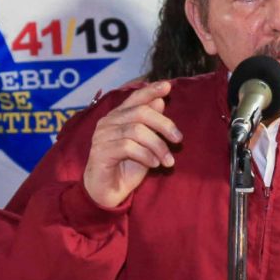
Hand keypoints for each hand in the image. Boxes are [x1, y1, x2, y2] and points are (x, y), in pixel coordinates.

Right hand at [83, 82, 180, 209]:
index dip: (150, 90)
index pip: (135, 98)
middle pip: (140, 112)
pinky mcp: (100, 152)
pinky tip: (154, 165)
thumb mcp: (146, 145)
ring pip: (136, 130)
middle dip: (164, 124)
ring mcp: (102, 136)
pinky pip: (128, 147)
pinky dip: (146, 155)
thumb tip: (160, 101)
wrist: (107, 193)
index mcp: (118, 117)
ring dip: (157, 146)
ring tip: (167, 161)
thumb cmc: (127, 168)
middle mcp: (108, 122)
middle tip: (179, 140)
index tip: (168, 86)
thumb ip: (151, 125)